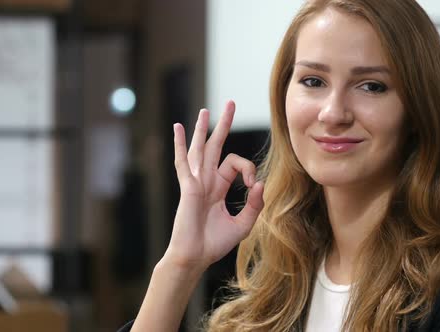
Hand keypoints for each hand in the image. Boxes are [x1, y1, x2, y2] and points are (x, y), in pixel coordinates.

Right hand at [164, 100, 264, 270]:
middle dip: (224, 124)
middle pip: (216, 145)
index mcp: (217, 187)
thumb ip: (254, 204)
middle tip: (231, 103)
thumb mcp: (243, 224)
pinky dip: (181, 144)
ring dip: (203, 128)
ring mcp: (195, 182)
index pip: (234, 163)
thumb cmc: (215, 243)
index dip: (248, 168)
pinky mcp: (188, 187)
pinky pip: (184, 162)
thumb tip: (260, 183)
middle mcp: (206, 180)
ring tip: (206, 110)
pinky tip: (179, 128)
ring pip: (200, 149)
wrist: (195, 256)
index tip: (253, 184)